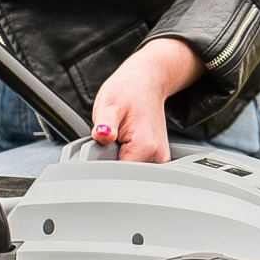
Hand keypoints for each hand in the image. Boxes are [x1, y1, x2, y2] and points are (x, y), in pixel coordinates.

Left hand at [90, 37, 203, 163]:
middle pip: (124, 175)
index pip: (117, 174)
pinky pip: (134, 167)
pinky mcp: (155, 159)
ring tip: (120, 137)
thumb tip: (101, 135)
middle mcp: (157, 157)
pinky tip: (125, 141)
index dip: (103, 163)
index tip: (104, 146)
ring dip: (118, 159)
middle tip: (112, 138)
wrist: (144, 83)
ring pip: (128, 172)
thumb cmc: (128, 91)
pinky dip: (125, 157)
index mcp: (146, 147)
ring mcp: (158, 159)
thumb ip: (104, 124)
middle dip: (110, 161)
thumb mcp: (109, 104)